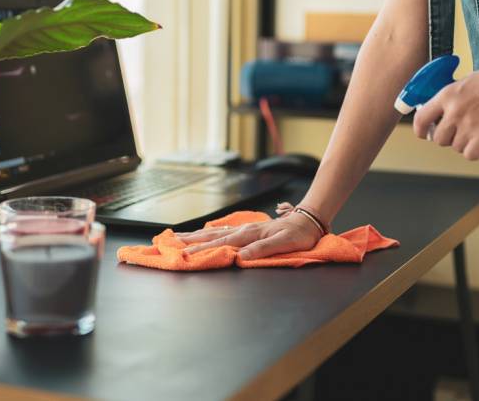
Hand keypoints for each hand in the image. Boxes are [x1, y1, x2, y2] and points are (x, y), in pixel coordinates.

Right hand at [177, 206, 322, 259]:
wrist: (308, 221)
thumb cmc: (299, 234)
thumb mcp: (285, 243)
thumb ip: (263, 250)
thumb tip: (241, 257)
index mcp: (249, 235)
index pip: (220, 244)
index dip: (200, 249)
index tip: (183, 253)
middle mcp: (244, 231)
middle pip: (211, 236)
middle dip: (190, 240)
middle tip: (169, 242)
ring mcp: (245, 229)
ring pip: (215, 232)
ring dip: (195, 235)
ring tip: (178, 236)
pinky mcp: (248, 230)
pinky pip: (223, 232)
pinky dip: (209, 233)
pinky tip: (202, 233)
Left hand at [413, 58, 478, 159]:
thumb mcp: (467, 82)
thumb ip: (452, 99)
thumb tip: (443, 115)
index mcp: (446, 94)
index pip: (421, 119)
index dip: (421, 130)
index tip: (425, 134)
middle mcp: (454, 111)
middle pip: (439, 138)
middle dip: (449, 138)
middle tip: (462, 132)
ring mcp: (468, 125)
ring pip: (455, 147)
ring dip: (465, 143)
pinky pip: (470, 154)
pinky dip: (477, 150)